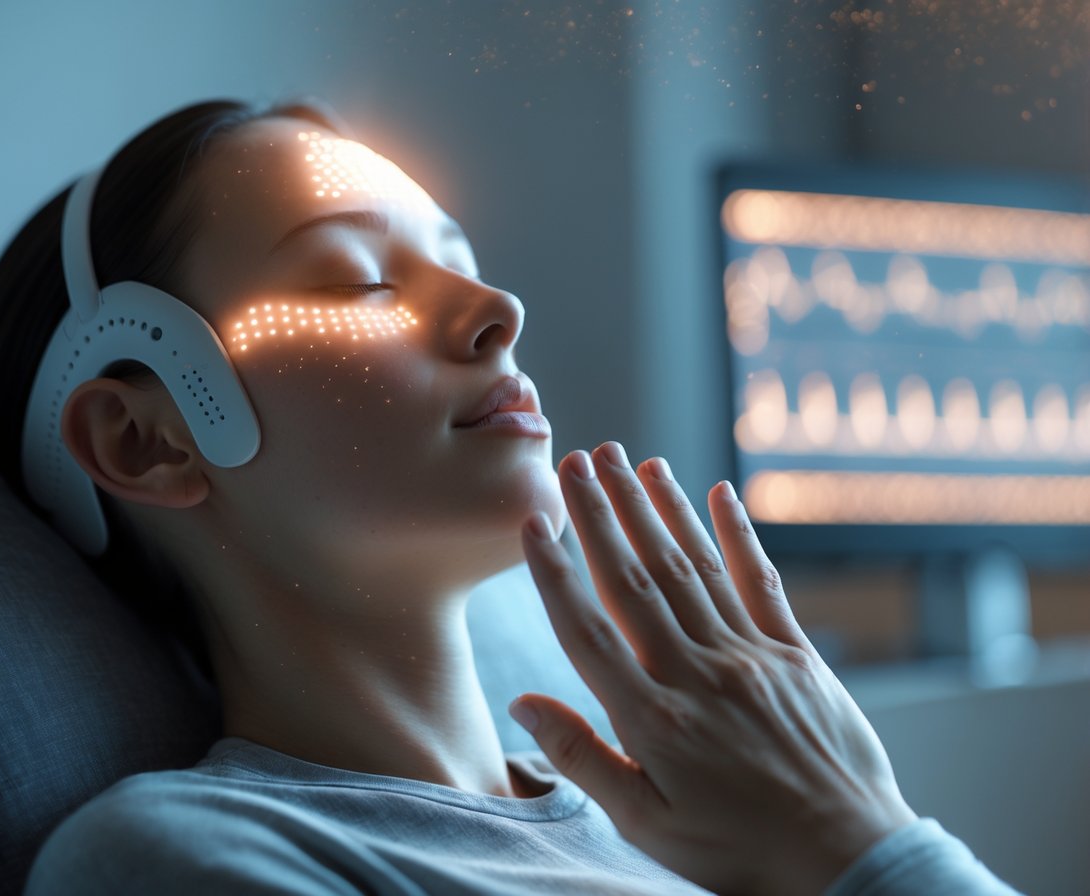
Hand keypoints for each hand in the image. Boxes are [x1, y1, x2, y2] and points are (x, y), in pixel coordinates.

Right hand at [512, 443, 915, 895]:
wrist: (845, 856)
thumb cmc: (737, 849)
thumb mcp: (644, 823)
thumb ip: (582, 757)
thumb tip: (523, 702)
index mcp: (652, 717)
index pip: (587, 630)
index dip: (555, 573)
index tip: (533, 522)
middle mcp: (697, 672)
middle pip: (636, 579)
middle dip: (601, 514)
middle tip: (577, 459)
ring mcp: (750, 657)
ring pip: (692, 567)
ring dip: (657, 509)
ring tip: (629, 460)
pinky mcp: (795, 655)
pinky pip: (761, 582)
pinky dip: (738, 535)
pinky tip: (719, 493)